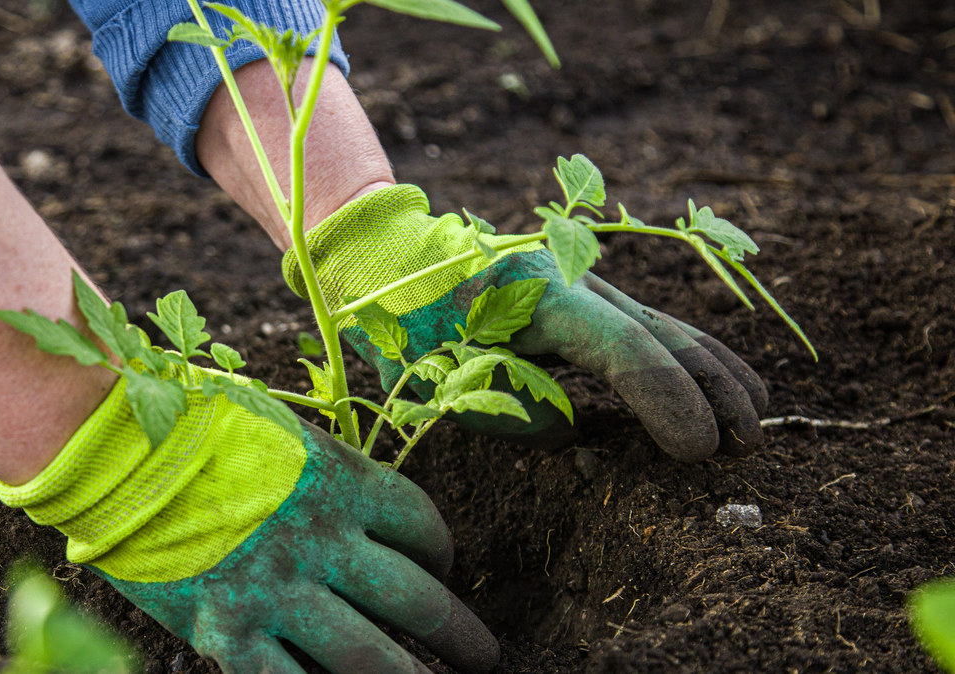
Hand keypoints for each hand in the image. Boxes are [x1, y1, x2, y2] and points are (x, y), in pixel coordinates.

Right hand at [0, 363, 496, 672]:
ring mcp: (277, 593)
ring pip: (369, 658)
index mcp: (341, 482)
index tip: (442, 570)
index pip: (420, 527)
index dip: (442, 554)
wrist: (111, 446)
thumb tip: (356, 508)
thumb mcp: (279, 432)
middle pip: (416, 600)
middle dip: (459, 635)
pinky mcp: (228, 632)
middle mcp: (323, 542)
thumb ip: (324, 472)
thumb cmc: (192, 425)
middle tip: (482, 656)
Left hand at [282, 185, 767, 460]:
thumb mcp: (438, 375)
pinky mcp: (586, 292)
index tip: (697, 451)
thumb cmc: (406, 321)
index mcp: (537, 297)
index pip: (624, 351)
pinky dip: (690, 357)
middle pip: (663, 334)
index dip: (669, 401)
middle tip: (745, 446)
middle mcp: (574, 280)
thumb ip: (509, 408)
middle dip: (712, 391)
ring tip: (755, 421)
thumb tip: (572, 428)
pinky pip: (650, 325)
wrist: (393, 257)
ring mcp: (585, 280)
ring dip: (716, 373)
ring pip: (667, 324)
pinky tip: (722, 384)